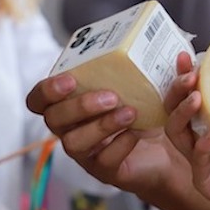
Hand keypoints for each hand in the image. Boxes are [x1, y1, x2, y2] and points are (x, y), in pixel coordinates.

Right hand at [25, 73, 188, 198]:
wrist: (171, 147)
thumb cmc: (147, 110)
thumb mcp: (140, 84)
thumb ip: (135, 65)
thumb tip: (151, 37)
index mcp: (69, 104)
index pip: (38, 100)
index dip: (47, 90)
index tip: (70, 80)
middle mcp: (70, 130)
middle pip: (53, 120)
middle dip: (79, 106)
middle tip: (111, 96)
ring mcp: (85, 154)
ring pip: (74, 143)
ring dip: (101, 126)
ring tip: (130, 112)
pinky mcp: (104, 171)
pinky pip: (103, 162)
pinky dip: (121, 145)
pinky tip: (137, 134)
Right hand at [165, 62, 209, 209]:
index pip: (192, 95)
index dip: (184, 76)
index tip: (186, 56)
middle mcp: (203, 139)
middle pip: (176, 111)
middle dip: (176, 90)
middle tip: (190, 74)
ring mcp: (201, 162)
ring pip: (178, 134)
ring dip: (183, 113)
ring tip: (197, 97)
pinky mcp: (206, 183)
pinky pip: (197, 164)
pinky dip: (201, 148)